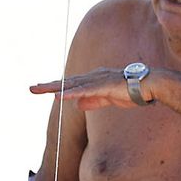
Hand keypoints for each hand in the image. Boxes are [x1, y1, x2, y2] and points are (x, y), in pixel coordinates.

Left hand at [29, 67, 146, 110]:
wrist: (149, 86)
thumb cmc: (131, 91)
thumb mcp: (107, 98)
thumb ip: (92, 100)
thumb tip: (76, 103)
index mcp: (94, 80)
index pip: (71, 85)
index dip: (55, 87)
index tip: (40, 90)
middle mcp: (93, 77)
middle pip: (67, 82)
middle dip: (48, 86)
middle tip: (31, 89)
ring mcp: (99, 80)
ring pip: (73, 84)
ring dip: (55, 88)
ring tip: (40, 90)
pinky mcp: (105, 85)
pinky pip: (85, 90)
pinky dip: (72, 92)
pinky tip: (60, 95)